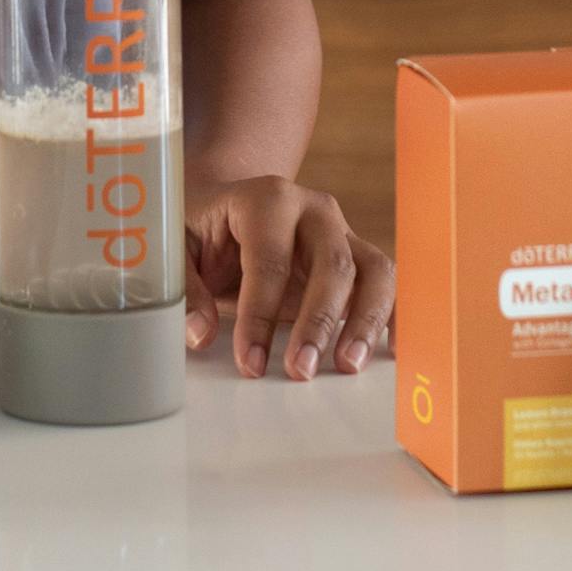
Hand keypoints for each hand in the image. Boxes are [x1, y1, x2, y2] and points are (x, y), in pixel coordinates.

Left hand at [186, 177, 393, 381]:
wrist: (228, 205)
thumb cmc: (202, 228)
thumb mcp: (177, 248)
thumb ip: (186, 290)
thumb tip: (200, 334)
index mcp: (266, 199)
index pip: (269, 260)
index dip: (259, 314)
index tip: (249, 362)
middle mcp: (314, 210)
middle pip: (332, 262)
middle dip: (318, 322)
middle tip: (301, 371)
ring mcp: (342, 231)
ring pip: (373, 270)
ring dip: (365, 320)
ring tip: (347, 366)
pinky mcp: (357, 256)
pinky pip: (387, 283)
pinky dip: (393, 314)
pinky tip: (391, 350)